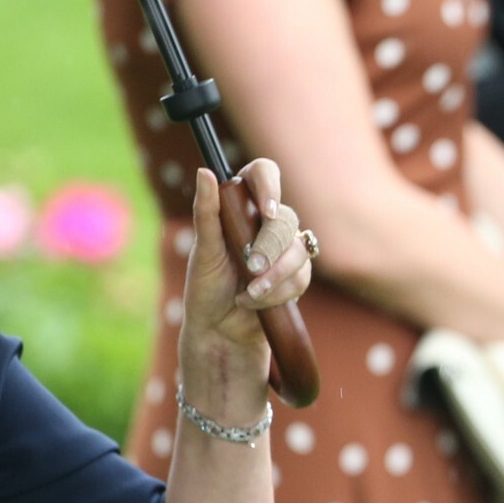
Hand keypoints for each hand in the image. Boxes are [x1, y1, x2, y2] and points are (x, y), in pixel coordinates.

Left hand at [179, 161, 312, 412]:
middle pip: (284, 217)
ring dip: (275, 274)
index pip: (264, 174)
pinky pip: (301, 275)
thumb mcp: (202, 250)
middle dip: (269, 246)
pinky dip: (278, 291)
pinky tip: (256, 301)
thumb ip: (206, 212)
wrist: (219, 330)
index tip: (265, 210)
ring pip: (296, 249)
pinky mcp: (296, 274)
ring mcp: (283, 248)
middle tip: (250, 267)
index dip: (270, 186)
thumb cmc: (205, 288)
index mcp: (240, 207)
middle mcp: (265, 222)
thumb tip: (204, 172)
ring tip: (251, 292)